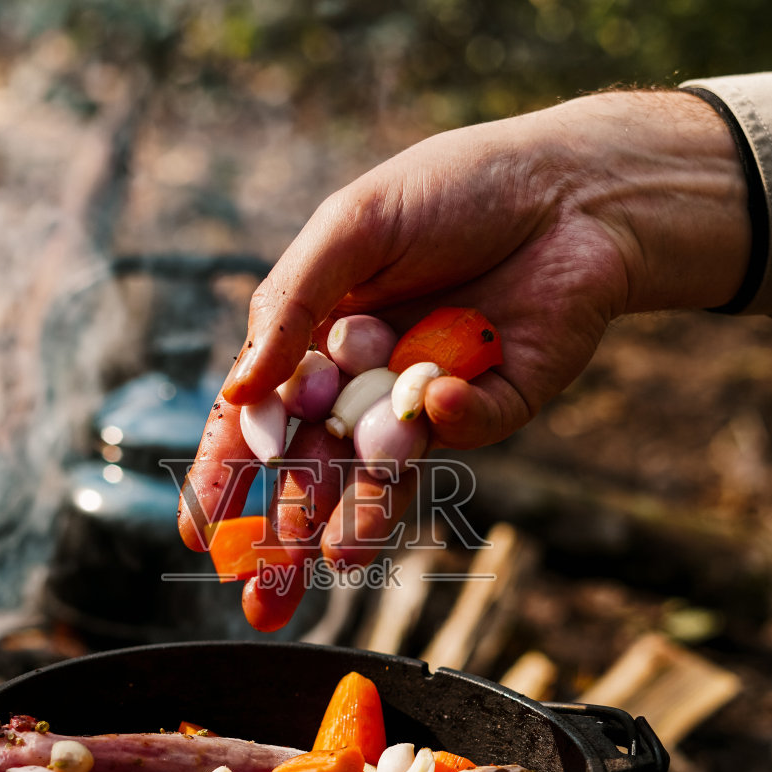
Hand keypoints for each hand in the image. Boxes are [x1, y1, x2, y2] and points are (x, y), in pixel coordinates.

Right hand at [180, 89, 749, 627]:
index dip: (227, 474)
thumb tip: (237, 392)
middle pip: (315, 469)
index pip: (259, 418)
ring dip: (359, 516)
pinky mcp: (496, 404)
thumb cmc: (451, 190)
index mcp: (318, 338)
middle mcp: (368, 379)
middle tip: (259, 589)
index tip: (200, 531)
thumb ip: (290, 307)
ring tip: (333, 558)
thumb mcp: (351, 230)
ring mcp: (430, 400)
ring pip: (386, 475)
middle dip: (284, 530)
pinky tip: (436, 392)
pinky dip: (449, 415)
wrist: (570, 182)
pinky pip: (463, 428)